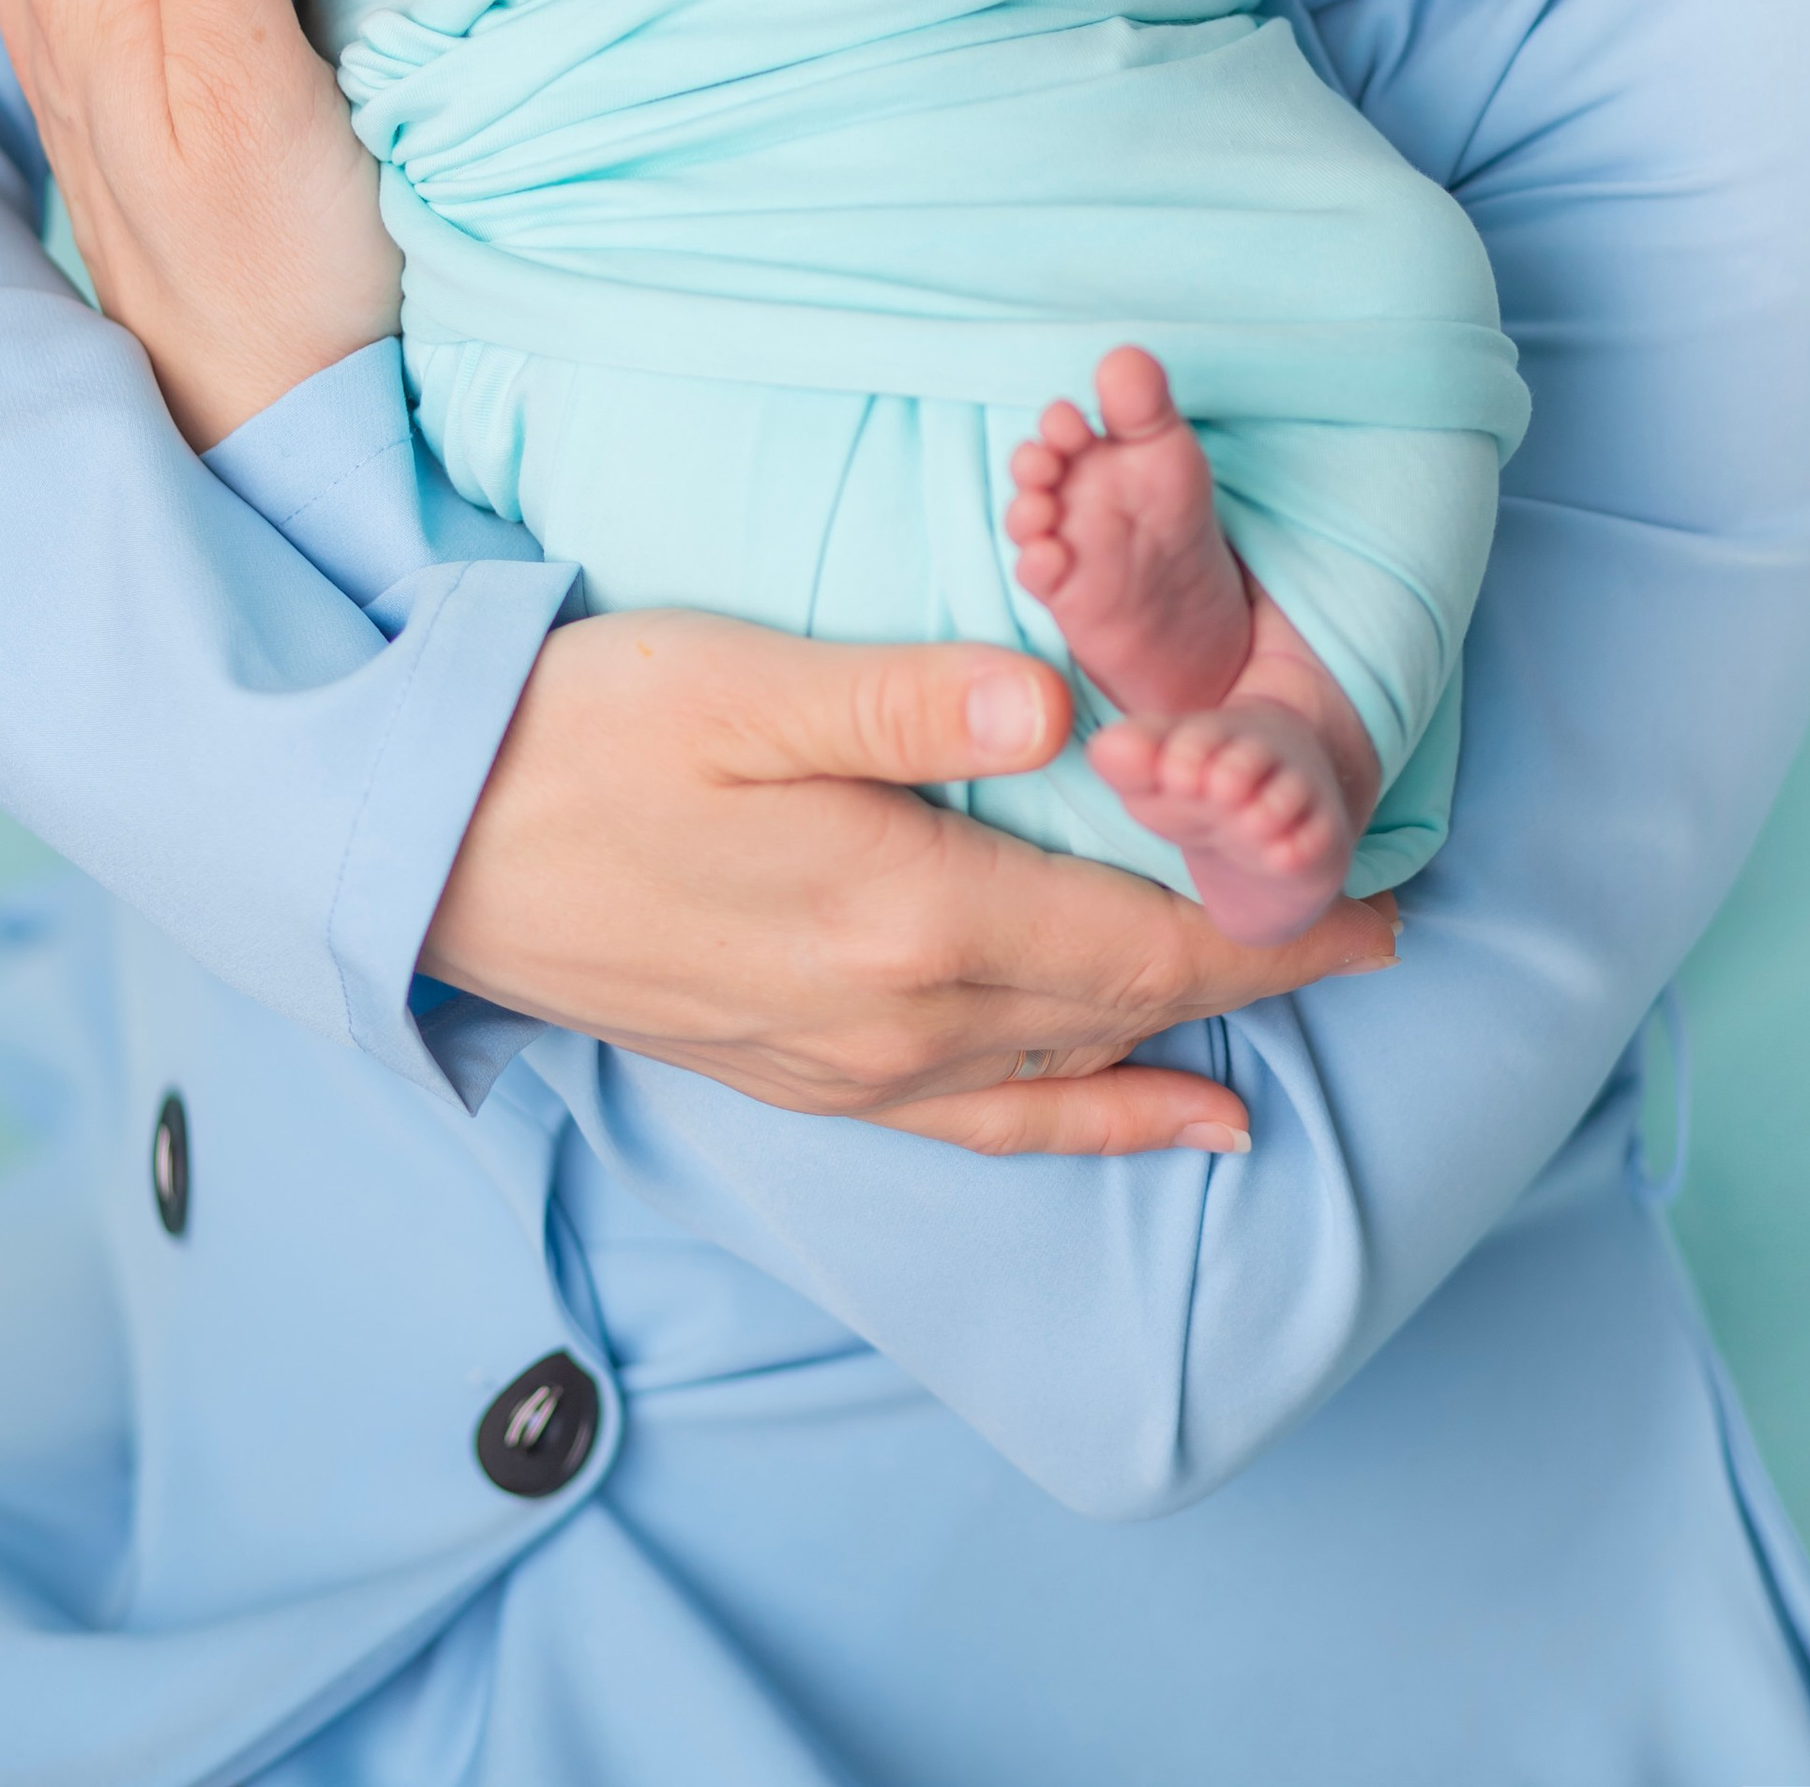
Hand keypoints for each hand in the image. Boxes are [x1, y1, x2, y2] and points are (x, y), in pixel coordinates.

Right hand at [425, 611, 1396, 1156]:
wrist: (425, 856)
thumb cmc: (579, 739)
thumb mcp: (737, 686)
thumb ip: (905, 697)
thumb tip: (1064, 708)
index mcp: (907, 915)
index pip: (1144, 939)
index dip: (1271, 924)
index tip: (1381, 891)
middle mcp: (901, 1020)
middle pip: (1133, 1007)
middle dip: (1265, 968)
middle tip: (1384, 927)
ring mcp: (854, 1065)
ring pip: (1074, 1072)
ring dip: (1197, 1039)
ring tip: (1302, 1010)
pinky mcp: (807, 1074)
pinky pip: (989, 1122)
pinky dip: (1094, 1123)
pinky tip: (1162, 1123)